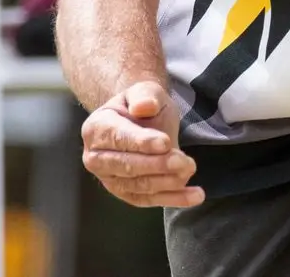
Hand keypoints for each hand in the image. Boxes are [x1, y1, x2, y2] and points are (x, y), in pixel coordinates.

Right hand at [81, 80, 203, 207]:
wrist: (142, 120)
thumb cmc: (142, 104)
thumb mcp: (145, 90)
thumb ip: (144, 96)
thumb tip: (144, 107)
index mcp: (96, 128)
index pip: (119, 138)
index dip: (142, 142)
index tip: (166, 143)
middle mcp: (96, 157)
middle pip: (127, 166)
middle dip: (158, 165)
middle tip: (186, 162)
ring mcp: (109, 179)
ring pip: (139, 186)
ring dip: (167, 182)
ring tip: (190, 171)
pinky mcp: (126, 193)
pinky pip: (149, 200)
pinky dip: (173, 199)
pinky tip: (194, 196)